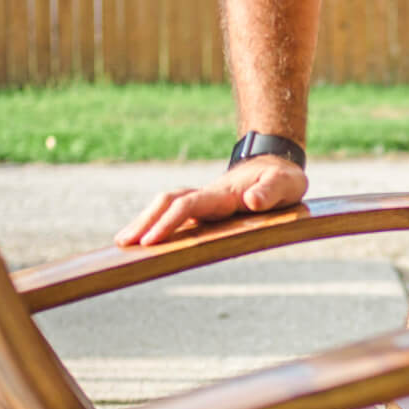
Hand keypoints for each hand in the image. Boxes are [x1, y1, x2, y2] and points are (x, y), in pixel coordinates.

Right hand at [114, 157, 306, 246]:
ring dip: (144, 221)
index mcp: (224, 193)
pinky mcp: (205, 207)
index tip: (150, 240)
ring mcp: (204, 200)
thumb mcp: (287, 184)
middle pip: (168, 202)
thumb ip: (271, 191)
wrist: (277, 165)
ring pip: (167, 206)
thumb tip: (252, 201)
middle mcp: (208, 195)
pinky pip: (175, 213)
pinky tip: (144, 238)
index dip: (168, 221)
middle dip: (144, 221)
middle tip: (122, 243)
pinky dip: (156, 223)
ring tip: (122, 242)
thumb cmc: (284, 179)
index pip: (188, 205)